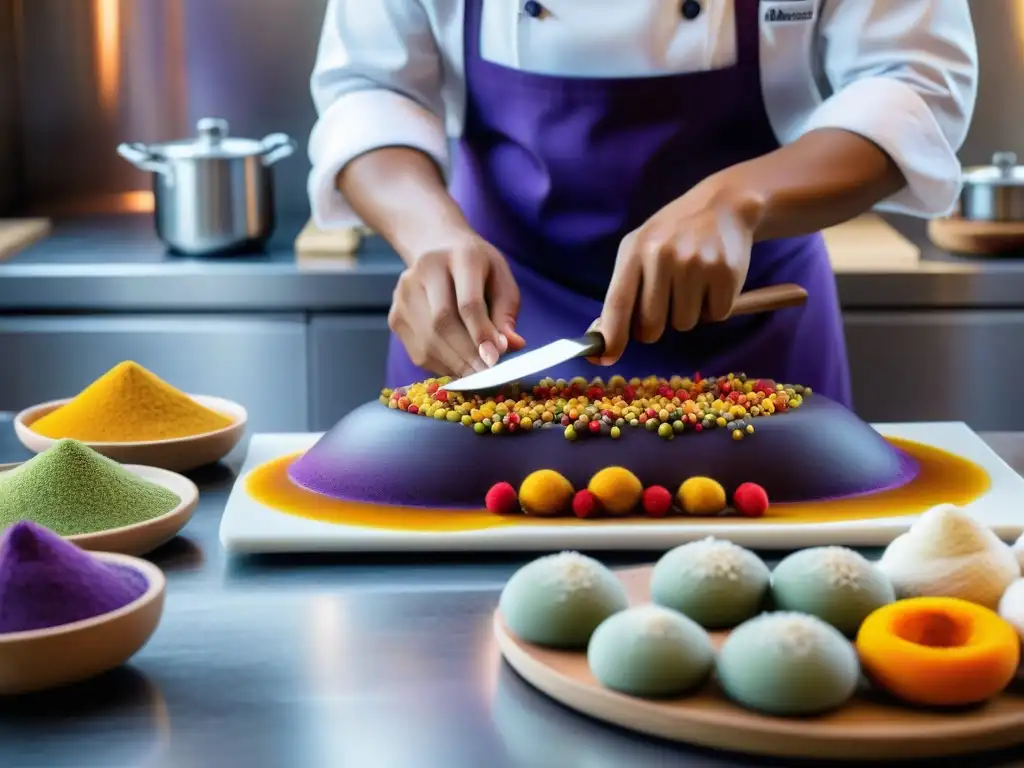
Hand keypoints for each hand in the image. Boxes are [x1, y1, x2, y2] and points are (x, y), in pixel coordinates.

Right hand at [388, 231, 525, 376]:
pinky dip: (442, 366)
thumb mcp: (501, 280)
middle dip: (468, 355)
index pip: (467, 302)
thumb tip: (511, 346)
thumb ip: (506, 313)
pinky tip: (458, 366)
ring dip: (455, 365)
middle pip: (443, 323)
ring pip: (428, 341)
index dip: (481, 334)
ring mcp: (404, 294)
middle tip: (488, 375)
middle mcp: (425, 270)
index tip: (495, 359)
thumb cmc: (476, 269)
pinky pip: (419, 351)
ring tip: (477, 374)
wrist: (436, 248)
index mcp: (459, 256)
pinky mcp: (395, 316)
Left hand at [590, 183, 761, 364]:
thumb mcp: (639, 250)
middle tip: (667, 299)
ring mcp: (696, 264)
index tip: (604, 358)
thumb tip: (602, 339)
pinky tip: (713, 280)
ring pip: (684, 324)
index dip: (611, 336)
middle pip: (651, 327)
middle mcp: (663, 256)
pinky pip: (715, 316)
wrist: (722, 205)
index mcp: (636, 251)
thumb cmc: (672, 235)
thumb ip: (621, 293)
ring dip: (688, 312)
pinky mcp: (726, 273)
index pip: (617, 303)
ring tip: (693, 281)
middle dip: (657, 324)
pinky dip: (714, 306)